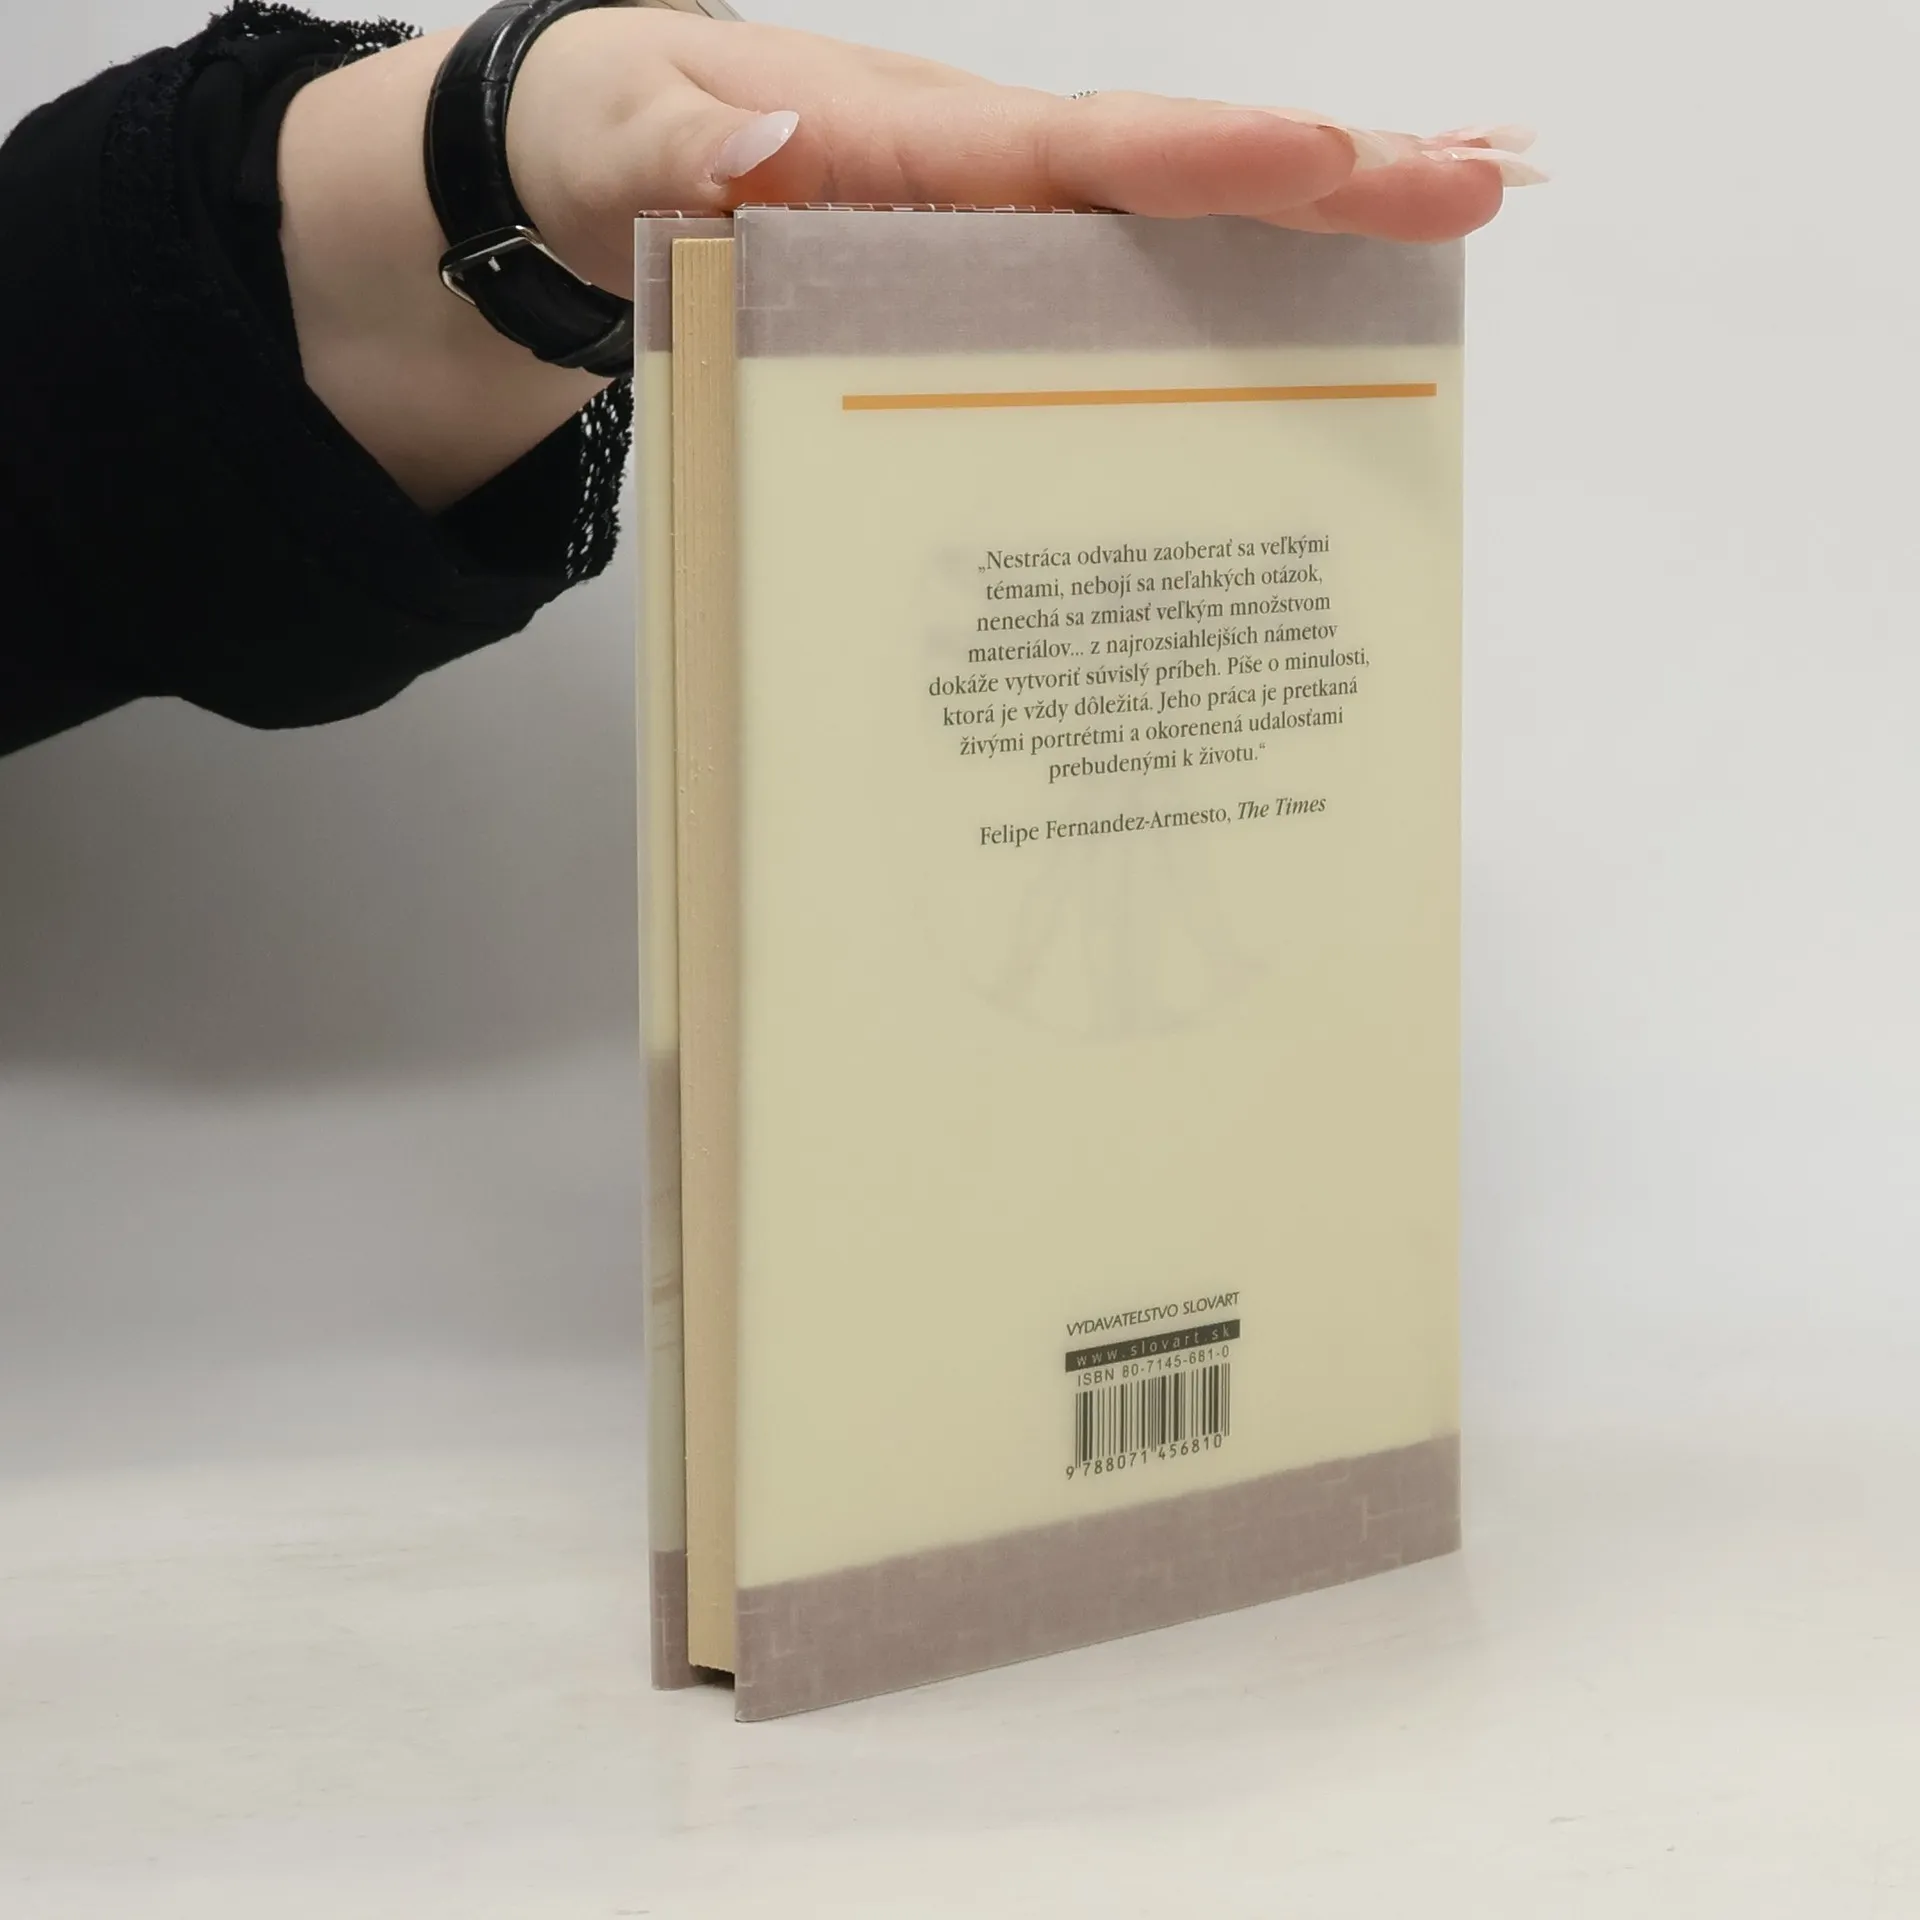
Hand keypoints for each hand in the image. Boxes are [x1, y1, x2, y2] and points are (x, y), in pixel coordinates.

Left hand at [510, 11, 1538, 297]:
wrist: (619, 157)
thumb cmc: (627, 142)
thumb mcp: (621, 142)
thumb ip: (679, 150)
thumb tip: (765, 149)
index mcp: (910, 142)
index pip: (1068, 152)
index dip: (1192, 163)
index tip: (1314, 162)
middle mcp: (989, 170)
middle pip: (1172, 170)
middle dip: (1323, 178)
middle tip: (1477, 181)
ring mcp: (1010, 217)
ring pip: (1182, 215)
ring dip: (1327, 216)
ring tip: (1473, 201)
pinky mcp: (1007, 264)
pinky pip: (1136, 265)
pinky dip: (1249, 263)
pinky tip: (1342, 286)